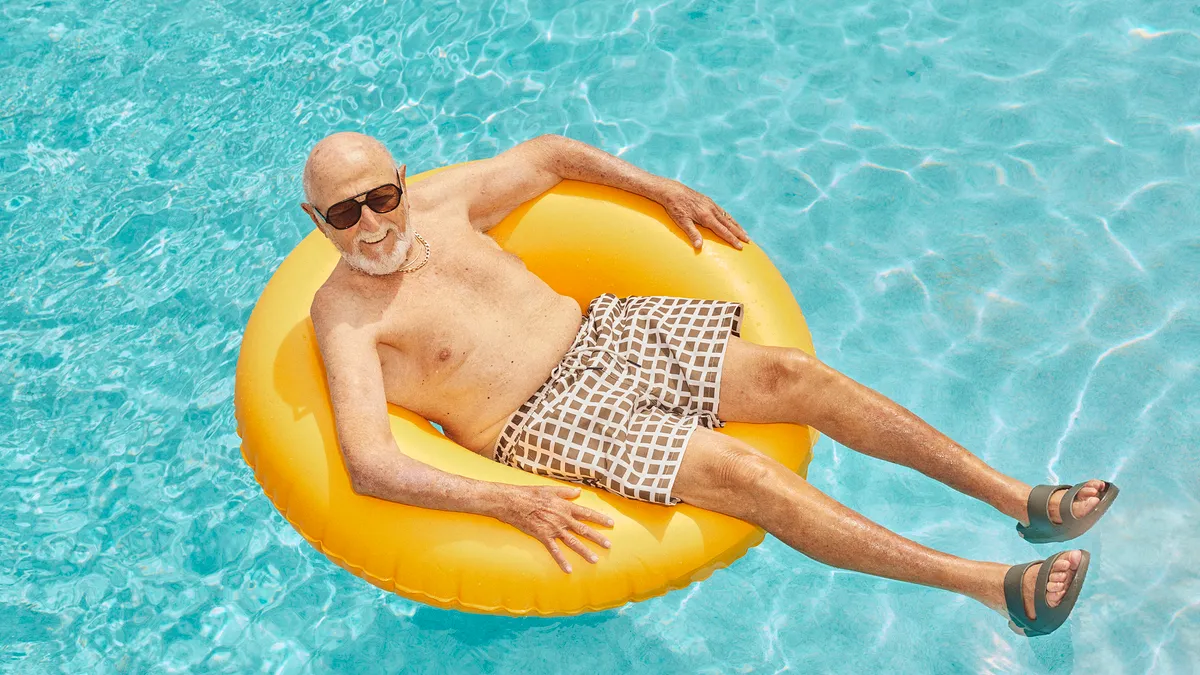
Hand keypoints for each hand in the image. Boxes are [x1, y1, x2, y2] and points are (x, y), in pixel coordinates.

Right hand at [497, 485, 613, 572]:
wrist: (514, 502)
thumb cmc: (531, 494)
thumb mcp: (550, 489)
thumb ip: (566, 492)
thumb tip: (578, 492)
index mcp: (565, 507)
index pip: (587, 513)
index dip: (600, 518)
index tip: (611, 523)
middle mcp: (563, 519)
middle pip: (584, 530)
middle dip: (597, 538)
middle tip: (609, 545)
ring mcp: (554, 529)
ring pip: (573, 542)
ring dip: (584, 551)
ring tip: (594, 559)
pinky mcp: (543, 536)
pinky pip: (554, 551)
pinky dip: (561, 560)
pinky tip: (568, 569)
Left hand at [657, 180, 750, 250]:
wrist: (672, 190)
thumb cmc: (675, 207)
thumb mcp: (681, 221)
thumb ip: (692, 234)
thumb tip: (699, 247)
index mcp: (706, 216)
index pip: (723, 231)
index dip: (732, 240)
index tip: (741, 247)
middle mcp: (711, 210)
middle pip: (729, 224)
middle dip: (739, 233)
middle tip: (749, 241)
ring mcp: (711, 204)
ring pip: (727, 217)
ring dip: (736, 225)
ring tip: (744, 232)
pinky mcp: (708, 201)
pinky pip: (722, 211)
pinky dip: (729, 217)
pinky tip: (731, 220)